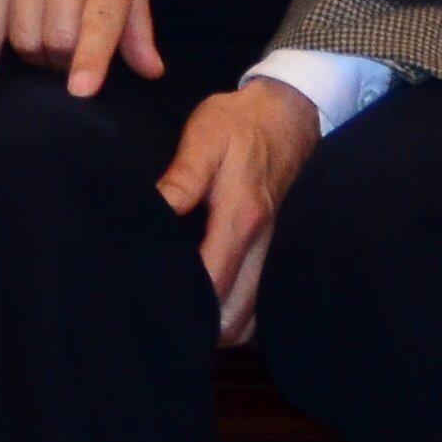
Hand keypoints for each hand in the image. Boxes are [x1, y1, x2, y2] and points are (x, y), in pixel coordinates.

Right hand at [0, 0, 161, 98]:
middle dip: (64, 63)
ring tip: (44, 47)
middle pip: (58, 36)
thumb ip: (136, 19)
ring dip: (34, 57)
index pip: (101, 17)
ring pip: (24, 36)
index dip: (91, 58)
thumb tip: (150, 72)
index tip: (81, 91)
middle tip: (68, 59)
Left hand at [157, 79, 321, 342]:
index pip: (215, 284)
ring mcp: (274, 251)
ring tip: (185, 315)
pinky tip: (213, 301)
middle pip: (237, 318)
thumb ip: (181, 177)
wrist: (288, 113)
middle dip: (203, 328)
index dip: (185, 304)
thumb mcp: (204, 137)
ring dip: (223, 324)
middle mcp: (264, 244)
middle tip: (165, 320)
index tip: (152, 305)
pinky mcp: (276, 249)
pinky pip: (261, 300)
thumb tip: (154, 209)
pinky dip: (240, 311)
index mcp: (241, 219)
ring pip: (253, 317)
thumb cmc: (239, 123)